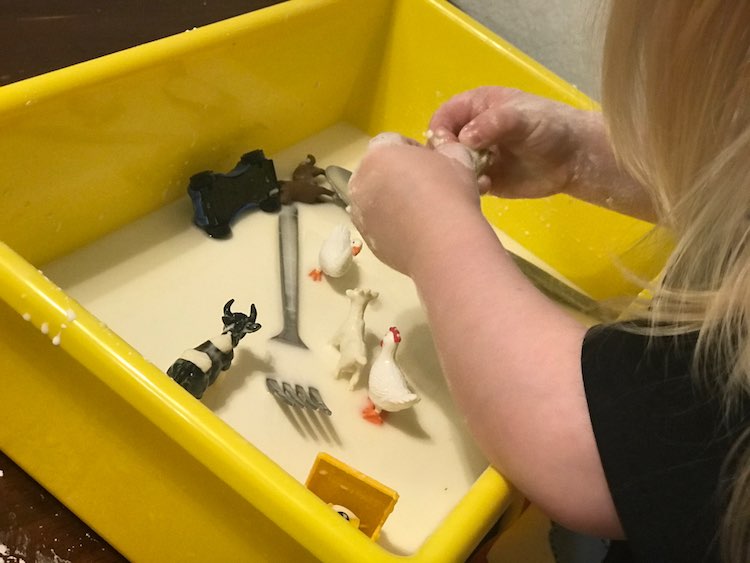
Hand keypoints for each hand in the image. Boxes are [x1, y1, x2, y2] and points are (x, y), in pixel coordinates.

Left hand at [348, 133, 483, 274]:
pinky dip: (391, 226)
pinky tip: (415, 233)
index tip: (432, 165)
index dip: (414, 150)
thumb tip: (444, 154)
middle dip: (398, 176)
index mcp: (378, 153)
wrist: (445, 244)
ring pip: (375, 200)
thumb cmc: (450, 192)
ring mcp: (360, 213)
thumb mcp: (458, 156)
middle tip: (427, 189)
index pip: (392, 142)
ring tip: (421, 214)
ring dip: (392, 202)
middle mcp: (361, 182)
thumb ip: (446, 148)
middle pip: (378, 171)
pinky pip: (378, 225)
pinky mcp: (367, 239)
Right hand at [428, 86, 599, 198]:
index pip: (443, 117)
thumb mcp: (523, 117)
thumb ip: (494, 123)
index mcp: (475, 107)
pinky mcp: (485, 180)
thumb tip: (465, 138)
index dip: (440, 130)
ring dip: (457, 173)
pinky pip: (467, 185)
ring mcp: (477, 158)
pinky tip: (486, 187)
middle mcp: (471, 131)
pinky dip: (470, 187)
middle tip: (460, 164)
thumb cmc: (550, 126)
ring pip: (451, 166)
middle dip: (445, 155)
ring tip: (476, 177)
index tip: (448, 145)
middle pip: (441, 143)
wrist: (575, 158)